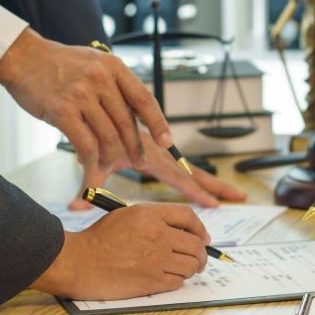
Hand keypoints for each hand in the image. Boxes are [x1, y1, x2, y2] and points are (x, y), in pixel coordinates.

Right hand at [0, 29, 170, 171]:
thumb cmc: (61, 65)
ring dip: (112, 156)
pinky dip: (91, 159)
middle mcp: (100, 79)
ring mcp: (81, 95)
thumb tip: (137, 115)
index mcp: (113, 67)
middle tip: (139, 162)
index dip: (158, 123)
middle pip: (127, 122)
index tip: (167, 141)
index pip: (144, 98)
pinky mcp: (62, 112)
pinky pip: (85, 144)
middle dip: (136, 147)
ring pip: (108, 136)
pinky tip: (90, 163)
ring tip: (110, 165)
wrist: (24, 58)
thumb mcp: (95, 63)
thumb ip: (115, 85)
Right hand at [32, 203, 211, 299]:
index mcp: (150, 215)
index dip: (200, 229)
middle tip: (198, 260)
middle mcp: (157, 235)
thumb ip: (154, 219)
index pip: (189, 218)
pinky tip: (168, 278)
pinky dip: (177, 281)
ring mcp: (156, 259)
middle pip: (196, 245)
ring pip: (191, 265)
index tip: (203, 238)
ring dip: (190, 269)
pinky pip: (177, 282)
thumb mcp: (126, 216)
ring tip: (183, 269)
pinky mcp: (151, 281)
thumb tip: (181, 232)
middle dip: (201, 254)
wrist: (78, 262)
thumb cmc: (98, 239)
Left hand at [68, 132, 246, 209]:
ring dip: (209, 181)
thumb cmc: (94, 132)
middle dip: (215, 184)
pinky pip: (180, 167)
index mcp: (149, 155)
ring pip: (189, 168)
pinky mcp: (156, 153)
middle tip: (239, 195)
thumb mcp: (94, 159)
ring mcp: (160, 154)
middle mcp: (159, 153)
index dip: (195, 191)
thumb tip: (75, 207)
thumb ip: (88, 182)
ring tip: (231, 193)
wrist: (93, 108)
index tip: (213, 203)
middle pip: (193, 171)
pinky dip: (194, 177)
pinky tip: (203, 185)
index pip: (177, 176)